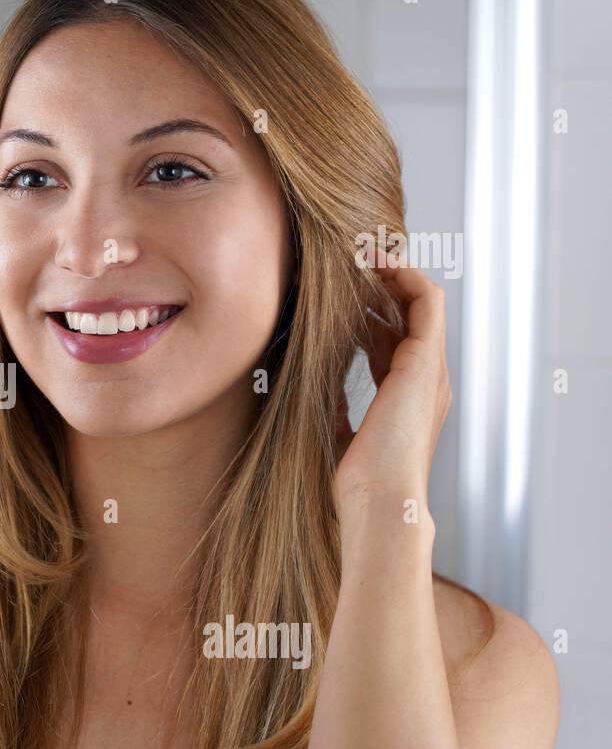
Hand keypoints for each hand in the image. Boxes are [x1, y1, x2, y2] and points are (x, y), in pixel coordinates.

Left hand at [334, 248, 451, 520]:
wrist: (378, 500)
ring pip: (421, 299)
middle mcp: (424, 378)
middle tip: (349, 259)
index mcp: (406, 397)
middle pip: (409, 314)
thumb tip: (318, 389)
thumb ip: (336, 407)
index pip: (392, 340)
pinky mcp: (425, 361)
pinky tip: (376, 259)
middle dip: (381, 283)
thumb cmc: (356, 481)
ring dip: (393, 270)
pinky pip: (426, 300)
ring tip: (361, 249)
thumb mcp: (339, 432)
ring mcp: (429, 368)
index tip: (338, 293)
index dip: (369, 312)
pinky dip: (405, 274)